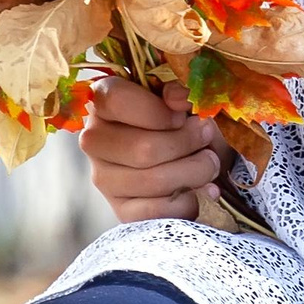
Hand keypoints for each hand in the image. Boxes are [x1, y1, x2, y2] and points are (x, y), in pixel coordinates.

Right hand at [80, 75, 224, 222]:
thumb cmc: (180, 118)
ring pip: (153, 181)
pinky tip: (196, 190)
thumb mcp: (180, 97)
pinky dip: (186, 202)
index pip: (115, 99)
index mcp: (102, 101)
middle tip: (207, 137)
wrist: (189, 154)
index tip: (183, 115)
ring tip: (209, 163)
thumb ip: (178, 91)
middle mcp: (94, 140)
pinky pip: (156, 212)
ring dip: (194, 172)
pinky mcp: (120, 209)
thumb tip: (179, 97)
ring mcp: (103, 178)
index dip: (156, 110)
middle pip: (142, 149)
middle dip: (187, 143)